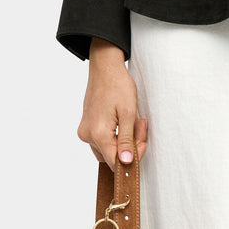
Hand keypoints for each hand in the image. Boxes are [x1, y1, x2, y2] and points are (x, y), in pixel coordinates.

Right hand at [77, 37, 147, 171]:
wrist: (105, 67)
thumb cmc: (118, 85)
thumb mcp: (128, 113)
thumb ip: (126, 140)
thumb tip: (125, 162)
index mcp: (98, 134)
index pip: (115, 162)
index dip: (131, 158)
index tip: (142, 143)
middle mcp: (88, 135)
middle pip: (111, 156)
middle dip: (129, 146)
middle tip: (140, 126)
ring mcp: (85, 131)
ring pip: (107, 150)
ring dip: (122, 142)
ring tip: (133, 122)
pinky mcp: (86, 127)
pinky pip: (102, 141)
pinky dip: (115, 136)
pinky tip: (123, 122)